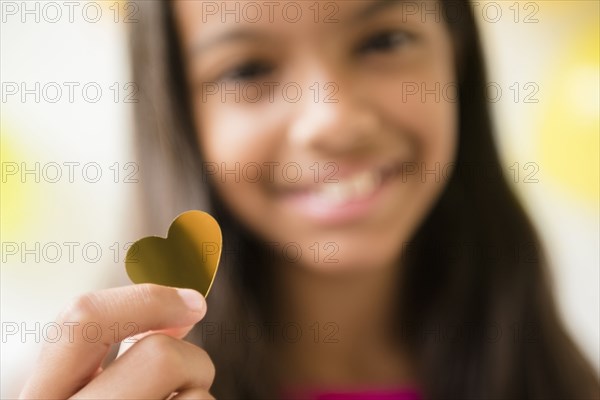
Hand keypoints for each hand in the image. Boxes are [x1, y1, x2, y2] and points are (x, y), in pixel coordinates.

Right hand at [19, 284, 214, 398]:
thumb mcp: (92, 388)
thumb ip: (122, 346)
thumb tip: (189, 304)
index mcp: (41, 397)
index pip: (81, 321)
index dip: (147, 298)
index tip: (194, 301)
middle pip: (159, 356)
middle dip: (190, 359)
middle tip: (190, 378)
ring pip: (197, 392)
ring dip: (199, 393)